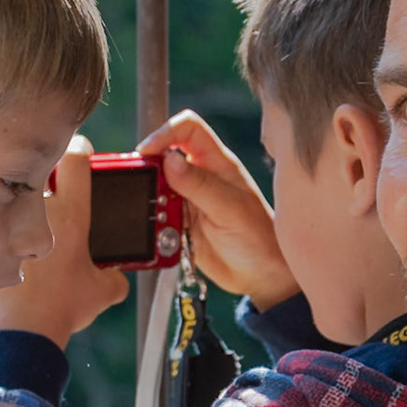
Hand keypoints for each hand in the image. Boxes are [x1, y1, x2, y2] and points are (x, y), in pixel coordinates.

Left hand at [0, 135, 129, 346]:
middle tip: (53, 186)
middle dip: (46, 173)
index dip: (81, 152)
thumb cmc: (64, 307)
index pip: (76, 159)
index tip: (81, 156)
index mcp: (72, 215)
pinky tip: (10, 249)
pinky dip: (1, 231)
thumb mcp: (102, 293)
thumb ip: (115, 277)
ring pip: (14, 195)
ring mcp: (10, 223)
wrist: (25, 331)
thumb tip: (117, 277)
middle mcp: (40, 211)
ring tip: (26, 220)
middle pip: (40, 170)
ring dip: (20, 202)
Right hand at [137, 110, 299, 309]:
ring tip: (161, 221)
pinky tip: (163, 238)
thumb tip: (169, 159)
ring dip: (150, 204)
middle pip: (162, 158)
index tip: (148, 153)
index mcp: (217, 164)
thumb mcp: (231, 209)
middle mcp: (199, 178)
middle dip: (149, 172)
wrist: (261, 277)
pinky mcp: (178, 225)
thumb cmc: (260, 239)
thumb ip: (200, 185)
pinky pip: (154, 218)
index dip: (165, 133)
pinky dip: (151, 227)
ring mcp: (187, 201)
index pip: (188, 130)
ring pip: (154, 189)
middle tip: (144, 191)